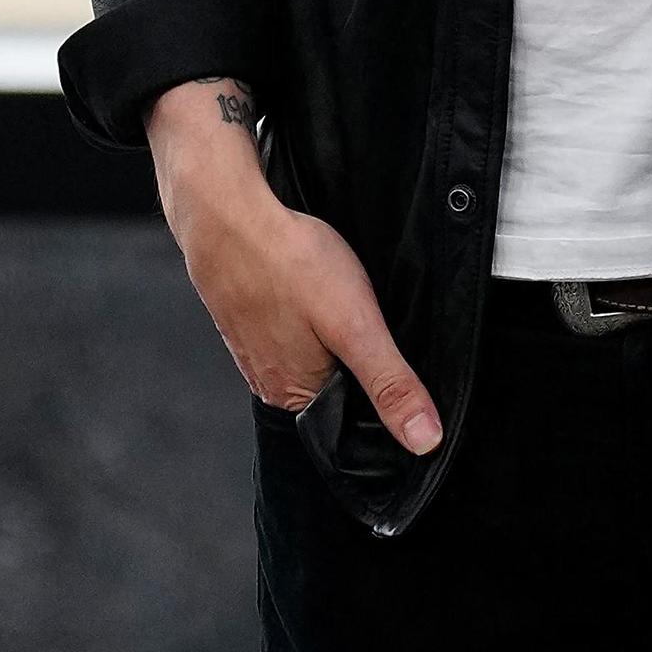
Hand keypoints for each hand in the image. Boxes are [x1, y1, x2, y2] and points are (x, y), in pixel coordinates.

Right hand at [145, 80, 440, 452]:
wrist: (226, 212)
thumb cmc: (287, 263)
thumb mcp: (356, 328)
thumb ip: (391, 384)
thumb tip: (425, 440)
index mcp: (294, 396)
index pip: (353, 417)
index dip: (381, 390)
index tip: (390, 354)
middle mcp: (269, 380)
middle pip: (332, 384)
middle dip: (354, 357)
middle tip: (361, 315)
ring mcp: (251, 347)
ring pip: (311, 351)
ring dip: (331, 330)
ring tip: (335, 298)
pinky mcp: (245, 315)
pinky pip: (288, 325)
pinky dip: (306, 309)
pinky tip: (310, 286)